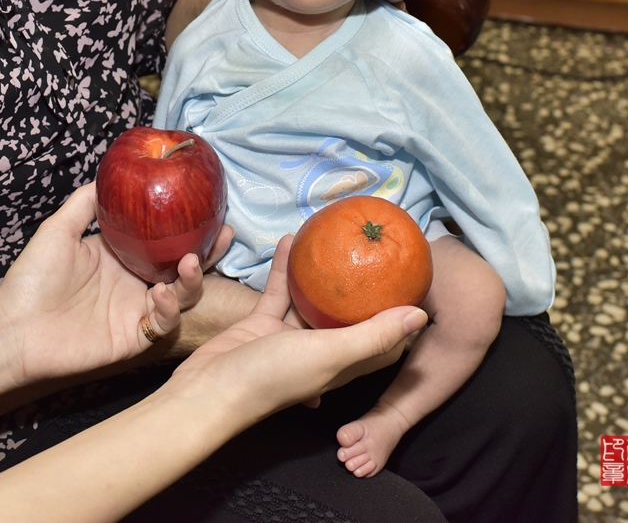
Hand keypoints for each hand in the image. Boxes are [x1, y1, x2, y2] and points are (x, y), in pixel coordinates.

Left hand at [0, 183, 232, 392]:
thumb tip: (107, 174)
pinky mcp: (133, 338)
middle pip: (183, 268)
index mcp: (123, 258)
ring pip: (181, 295)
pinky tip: (159, 294)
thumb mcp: (57, 230)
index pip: (166, 241)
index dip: (191, 228)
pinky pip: (162, 324)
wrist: (12, 329)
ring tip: (187, 263)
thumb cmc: (30, 280)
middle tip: (222, 234)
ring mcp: (137, 312)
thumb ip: (85, 204)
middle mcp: (135, 283)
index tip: (211, 211)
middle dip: (207, 253)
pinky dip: (168, 309)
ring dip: (191, 279)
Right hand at [170, 235, 426, 416]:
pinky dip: (286, 270)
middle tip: (375, 248)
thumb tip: (420, 316)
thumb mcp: (330, 354)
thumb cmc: (273, 377)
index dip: (401, 318)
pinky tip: (291, 240)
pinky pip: (281, 292)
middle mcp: (322, 352)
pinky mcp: (263, 326)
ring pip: (314, 301)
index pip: (385, 343)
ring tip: (334, 237)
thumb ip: (373, 335)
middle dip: (364, 288)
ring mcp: (291, 339)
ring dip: (323, 273)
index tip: (415, 282)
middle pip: (351, 318)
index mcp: (344, 364)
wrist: (208, 391)